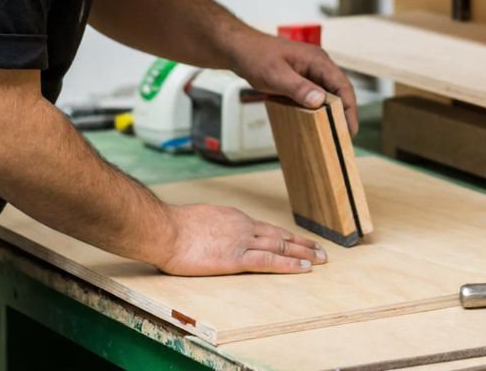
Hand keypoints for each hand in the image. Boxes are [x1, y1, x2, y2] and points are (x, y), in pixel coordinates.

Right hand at [157, 204, 326, 275]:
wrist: (165, 230)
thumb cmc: (173, 227)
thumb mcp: (198, 220)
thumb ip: (210, 227)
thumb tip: (208, 234)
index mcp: (233, 218)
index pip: (265, 227)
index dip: (284, 235)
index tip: (297, 240)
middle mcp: (243, 227)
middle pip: (279, 235)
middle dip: (301, 243)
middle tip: (320, 250)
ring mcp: (241, 241)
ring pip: (280, 247)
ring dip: (303, 254)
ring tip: (320, 260)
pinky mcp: (236, 258)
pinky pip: (269, 261)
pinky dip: (289, 264)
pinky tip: (303, 268)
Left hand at [227, 31, 358, 133]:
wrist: (239, 48)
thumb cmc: (255, 56)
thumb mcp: (275, 75)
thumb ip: (298, 87)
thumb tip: (320, 101)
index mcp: (317, 60)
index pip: (342, 85)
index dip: (349, 108)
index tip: (350, 130)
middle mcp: (318, 65)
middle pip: (339, 91)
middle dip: (344, 113)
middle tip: (343, 138)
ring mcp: (310, 71)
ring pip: (328, 93)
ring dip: (332, 112)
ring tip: (333, 133)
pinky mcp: (301, 77)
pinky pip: (315, 94)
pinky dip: (318, 108)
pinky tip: (315, 122)